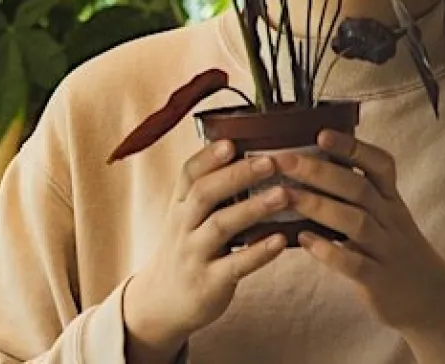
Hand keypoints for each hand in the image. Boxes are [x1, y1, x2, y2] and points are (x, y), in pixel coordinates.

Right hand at [123, 140, 289, 362]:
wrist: (161, 302)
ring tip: (283, 194)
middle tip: (270, 162)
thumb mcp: (186, 219)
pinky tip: (281, 240)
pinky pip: (235, 265)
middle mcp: (182, 227)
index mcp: (179, 207)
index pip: (188, 174)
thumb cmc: (186, 252)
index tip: (232, 142)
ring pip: (220, 226)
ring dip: (252, 208)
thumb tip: (247, 158)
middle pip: (204, 194)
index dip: (208, 157)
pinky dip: (258, 252)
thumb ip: (209, 194)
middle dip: (236, 175)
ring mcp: (193, 255)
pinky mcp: (208, 283)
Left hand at [279, 130, 444, 362]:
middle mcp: (391, 220)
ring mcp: (387, 251)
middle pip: (359, 189)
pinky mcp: (381, 281)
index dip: (353, 147)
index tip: (321, 133)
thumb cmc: (393, 251)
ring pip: (356, 223)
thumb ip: (353, 194)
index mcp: (390, 200)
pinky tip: (303, 240)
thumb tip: (306, 164)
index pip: (380, 165)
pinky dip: (329, 251)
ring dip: (318, 206)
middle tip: (283, 160)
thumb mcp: (384, 217)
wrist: (433, 301)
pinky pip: (355, 264)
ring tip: (285, 195)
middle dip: (320, 171)